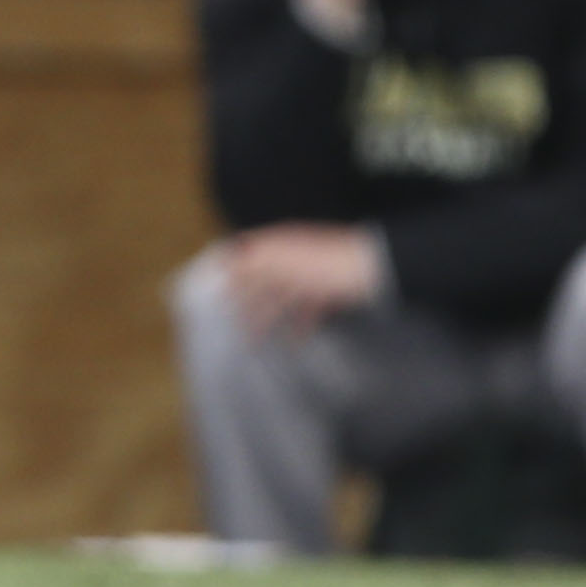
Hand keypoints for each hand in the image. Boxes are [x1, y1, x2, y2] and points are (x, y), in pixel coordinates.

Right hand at [218, 223, 380, 339]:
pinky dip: (298, 325)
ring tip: (255, 341)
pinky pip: (306, 309)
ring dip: (268, 317)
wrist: (377, 271)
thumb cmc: (325, 265)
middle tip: (228, 325)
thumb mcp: (282, 263)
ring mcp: (311, 274)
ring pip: (281, 296)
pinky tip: (293, 342)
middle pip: (260, 278)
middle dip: (244, 300)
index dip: (225, 270)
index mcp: (276, 244)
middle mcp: (291, 256)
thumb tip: (222, 264)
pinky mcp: (329, 292)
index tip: (208, 291)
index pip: (242, 254)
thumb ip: (251, 264)